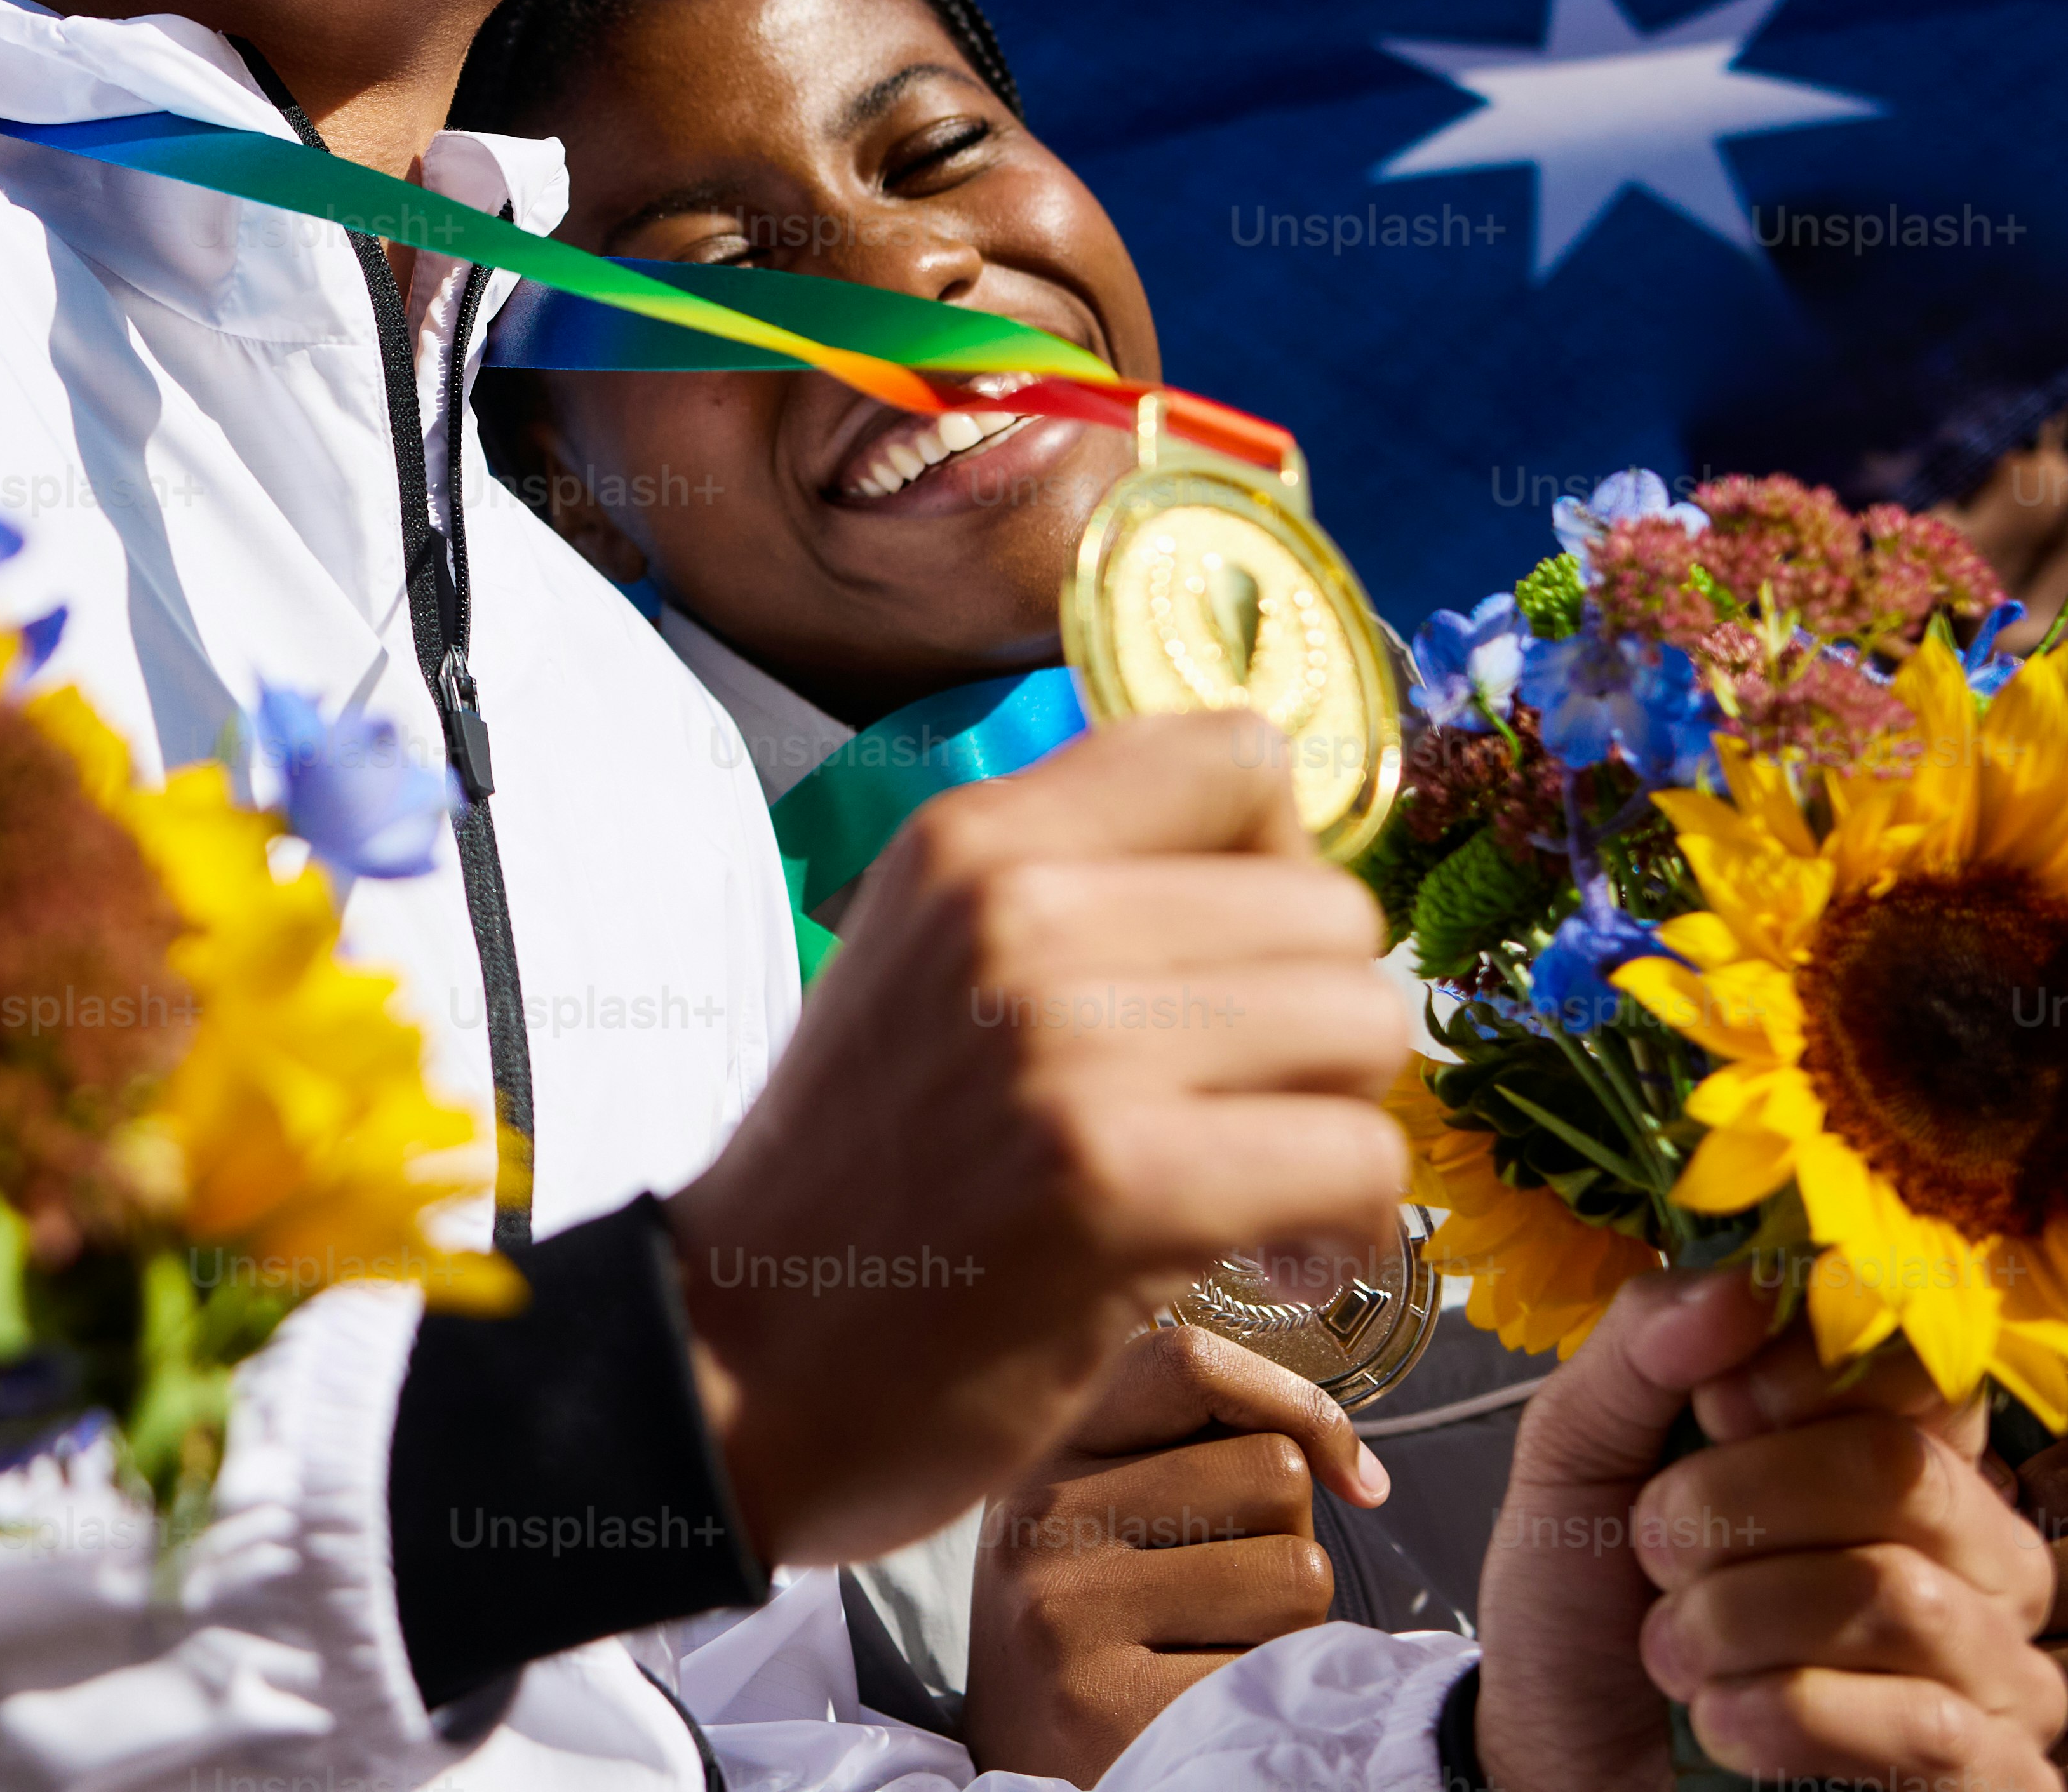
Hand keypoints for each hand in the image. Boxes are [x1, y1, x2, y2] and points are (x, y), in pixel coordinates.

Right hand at [665, 712, 1410, 1566]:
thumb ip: (1080, 885)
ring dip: (1343, 1126)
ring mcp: (1068, 1046)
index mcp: (972, 839)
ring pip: (1365, 1029)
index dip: (1278, 865)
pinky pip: (1358, 1163)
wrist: (748, 1355)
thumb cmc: (866, 1167)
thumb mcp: (934, 959)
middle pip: (1332, 913)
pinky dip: (1346, 1230)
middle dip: (1321, 1026)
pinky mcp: (1121, 1184)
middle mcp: (1020, 912)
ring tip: (1263, 1188)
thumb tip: (1289, 868)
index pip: (1236, 756)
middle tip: (1251, 1113)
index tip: (1234, 968)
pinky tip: (1272, 1266)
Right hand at [962, 1321, 1382, 1781]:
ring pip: (1296, 1569)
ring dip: (1289, 1624)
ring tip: (1209, 1648)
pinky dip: (1273, 1693)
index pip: (1188, 1361)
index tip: (1342, 1473)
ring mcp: (1063, 1609)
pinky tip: (1206, 1702)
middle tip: (1218, 1598)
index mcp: (1041, 1449)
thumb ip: (1191, 1449)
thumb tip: (1356, 1471)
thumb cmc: (1098, 1630)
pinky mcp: (1103, 1704)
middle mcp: (1038, 1514)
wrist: (1025, 1764)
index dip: (1297, 1404)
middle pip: (1273, 1470)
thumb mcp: (1106, 1511)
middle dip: (1284, 1538)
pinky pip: (1278, 1666)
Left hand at [1478, 1266, 2063, 1791]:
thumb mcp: (1576, 1452)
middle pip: (1896, 1473)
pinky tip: (1721, 1721)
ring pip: (1897, 1596)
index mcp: (1891, 1452)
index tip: (1713, 1408)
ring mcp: (1995, 1671)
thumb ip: (1642, 1350)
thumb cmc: (1589, 1602)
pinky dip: (1778, 1715)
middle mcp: (1972, 1553)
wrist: (1566, 1755)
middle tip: (1653, 1553)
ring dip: (1735, 1620)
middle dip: (1733, 1504)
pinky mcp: (1985, 1776)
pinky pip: (1914, 1724)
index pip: (1913, 1370)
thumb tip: (1738, 1287)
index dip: (1803, 1374)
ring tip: (1671, 1650)